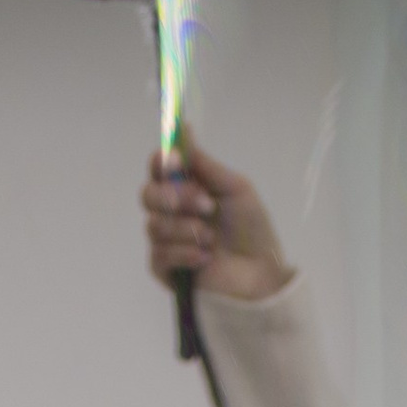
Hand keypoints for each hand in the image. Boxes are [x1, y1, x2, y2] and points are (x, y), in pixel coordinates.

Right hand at [140, 135, 292, 306]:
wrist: (258, 275)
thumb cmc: (251, 231)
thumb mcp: (235, 188)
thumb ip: (206, 166)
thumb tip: (184, 131)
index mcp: (186, 188)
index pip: (158, 168)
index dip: (161, 162)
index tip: (176, 161)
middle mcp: (171, 212)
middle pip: (147, 194)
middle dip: (175, 198)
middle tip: (206, 206)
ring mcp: (166, 241)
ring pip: (154, 225)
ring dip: (187, 230)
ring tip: (211, 239)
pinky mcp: (165, 270)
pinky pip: (159, 255)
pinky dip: (183, 254)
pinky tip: (205, 259)